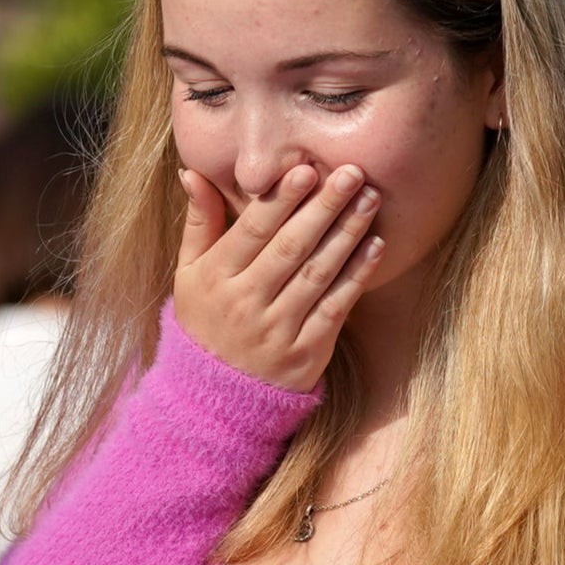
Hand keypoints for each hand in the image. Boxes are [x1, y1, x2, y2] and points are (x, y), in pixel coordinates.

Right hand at [171, 160, 384, 390]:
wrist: (214, 396)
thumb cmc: (205, 320)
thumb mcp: (188, 273)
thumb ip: (199, 223)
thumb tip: (193, 173)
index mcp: (214, 278)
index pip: (252, 231)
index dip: (281, 200)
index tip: (306, 169)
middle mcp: (245, 303)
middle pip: (291, 247)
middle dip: (324, 207)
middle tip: (353, 173)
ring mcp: (277, 330)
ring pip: (317, 273)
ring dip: (348, 233)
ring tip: (370, 199)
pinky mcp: (306, 352)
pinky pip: (336, 307)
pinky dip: (357, 275)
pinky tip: (375, 245)